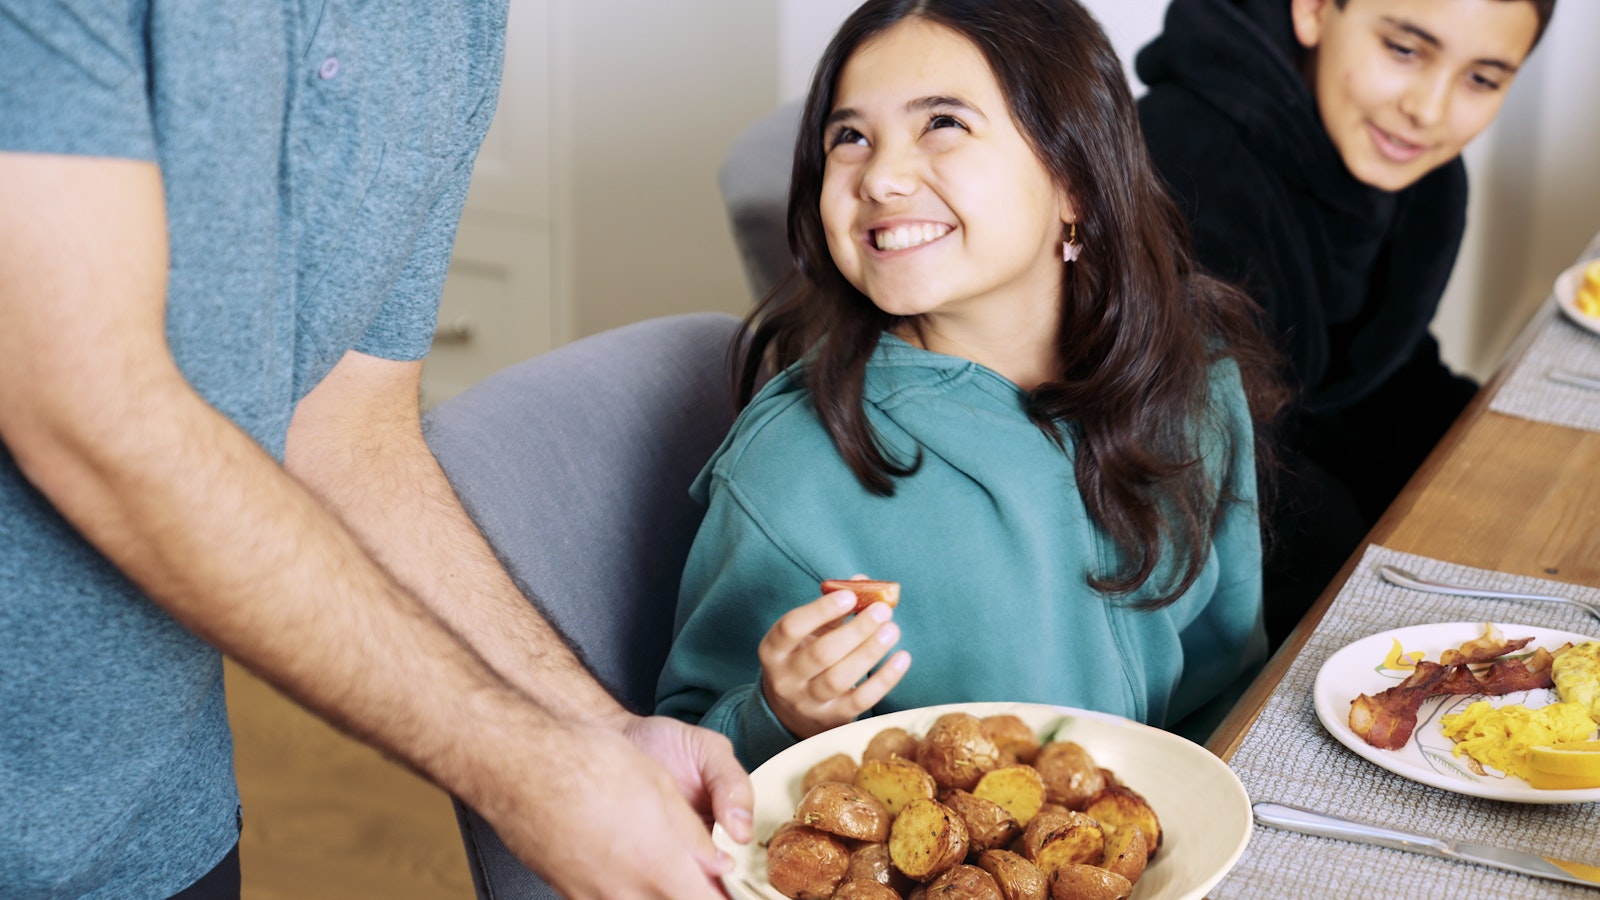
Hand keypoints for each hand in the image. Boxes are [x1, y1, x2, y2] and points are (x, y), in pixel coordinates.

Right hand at [483, 720, 742, 899]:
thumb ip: (697, 838)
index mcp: (660, 870)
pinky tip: (626, 862)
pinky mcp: (568, 893)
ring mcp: (592, 898)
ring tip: (658, 860)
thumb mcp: (664, 790)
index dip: (724, 894)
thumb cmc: (593, 763)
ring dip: (658, 890)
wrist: (526, 759)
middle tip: (701, 873)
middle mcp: (624, 895)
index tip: (729, 885)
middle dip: (691, 891)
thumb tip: (719, 866)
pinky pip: (608, 899)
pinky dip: (627, 890)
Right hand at [760, 585, 910, 738]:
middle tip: (882, 611)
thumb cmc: (803, 657)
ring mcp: (808, 702)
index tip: (850, 596)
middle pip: (821, 654)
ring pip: (839, 678)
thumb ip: (833, 608)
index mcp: (773, 649)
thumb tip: (864, 582)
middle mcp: (785, 678)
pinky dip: (884, 679)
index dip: (821, 610)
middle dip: (855, 630)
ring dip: (869, 652)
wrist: (791, 711)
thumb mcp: (808, 632)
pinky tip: (902, 658)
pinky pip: (861, 700)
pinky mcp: (833, 719)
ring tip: (892, 630)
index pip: (791, 627)